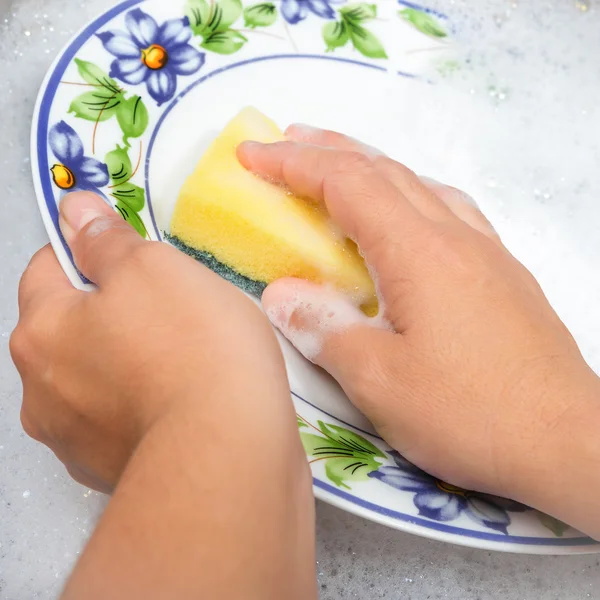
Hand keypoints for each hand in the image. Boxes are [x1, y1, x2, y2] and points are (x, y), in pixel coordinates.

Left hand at [13, 193, 316, 598]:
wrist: (229, 453)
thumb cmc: (194, 350)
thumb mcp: (155, 269)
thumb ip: (107, 240)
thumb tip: (78, 211)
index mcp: (41, 331)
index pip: (49, 267)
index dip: (89, 250)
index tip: (129, 252)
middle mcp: (40, 390)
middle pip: (70, 328)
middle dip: (110, 311)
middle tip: (168, 307)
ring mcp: (73, 438)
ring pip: (95, 377)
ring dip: (126, 361)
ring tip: (183, 358)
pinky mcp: (109, 471)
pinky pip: (120, 419)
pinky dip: (141, 404)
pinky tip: (182, 399)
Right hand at [238, 125, 599, 534]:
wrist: (565, 441)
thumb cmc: (469, 413)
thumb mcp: (378, 380)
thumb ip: (324, 328)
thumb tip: (282, 295)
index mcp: (418, 252)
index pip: (346, 184)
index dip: (293, 163)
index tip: (253, 154)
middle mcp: (454, 236)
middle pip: (384, 171)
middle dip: (328, 151)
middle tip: (286, 142)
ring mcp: (485, 252)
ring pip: (420, 184)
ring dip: (372, 167)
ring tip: (339, 168)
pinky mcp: (502, 274)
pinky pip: (448, 210)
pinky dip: (411, 193)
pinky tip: (407, 215)